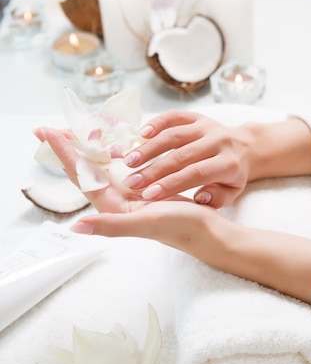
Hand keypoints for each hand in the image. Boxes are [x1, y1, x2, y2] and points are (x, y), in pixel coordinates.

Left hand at [33, 127, 221, 248]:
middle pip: (86, 170)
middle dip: (69, 149)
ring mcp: (130, 195)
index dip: (64, 153)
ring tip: (75, 131)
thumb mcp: (144, 224)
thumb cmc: (180, 228)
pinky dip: (113, 153)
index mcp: (112, 206)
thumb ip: (111, 226)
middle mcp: (117, 200)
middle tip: (50, 128)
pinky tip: (112, 144)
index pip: (81, 175)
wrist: (209, 234)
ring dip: (87, 149)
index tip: (47, 132)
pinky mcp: (145, 189)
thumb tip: (76, 226)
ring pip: (102, 167)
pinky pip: (122, 167)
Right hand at [123, 111, 252, 207]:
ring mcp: (206, 126)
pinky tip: (140, 134)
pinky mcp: (196, 116)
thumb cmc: (232, 176)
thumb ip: (217, 199)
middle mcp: (218, 142)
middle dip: (154, 169)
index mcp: (228, 163)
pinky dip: (157, 123)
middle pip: (181, 155)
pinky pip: (175, 116)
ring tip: (129, 161)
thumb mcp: (232, 192)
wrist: (244, 147)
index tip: (148, 195)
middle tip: (132, 181)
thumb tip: (198, 198)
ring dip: (149, 148)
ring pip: (174, 135)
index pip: (196, 174)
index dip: (171, 184)